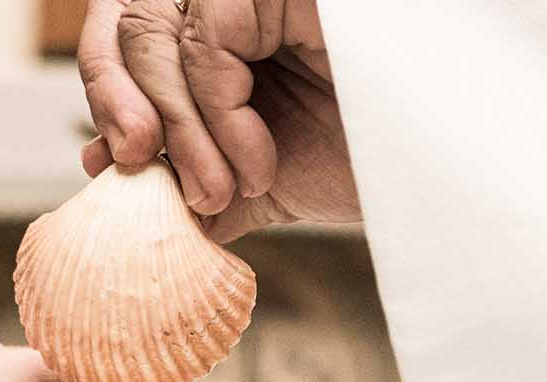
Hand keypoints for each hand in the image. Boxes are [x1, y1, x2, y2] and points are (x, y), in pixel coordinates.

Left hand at [78, 0, 359, 241]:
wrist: (443, 171)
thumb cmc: (363, 158)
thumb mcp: (255, 176)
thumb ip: (186, 174)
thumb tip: (103, 171)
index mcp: (222, 26)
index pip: (127, 33)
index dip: (106, 92)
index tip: (108, 163)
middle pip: (129, 24)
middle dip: (123, 106)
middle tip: (136, 171)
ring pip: (159, 35)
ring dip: (179, 130)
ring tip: (220, 192)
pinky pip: (207, 42)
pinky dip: (217, 117)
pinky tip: (257, 164)